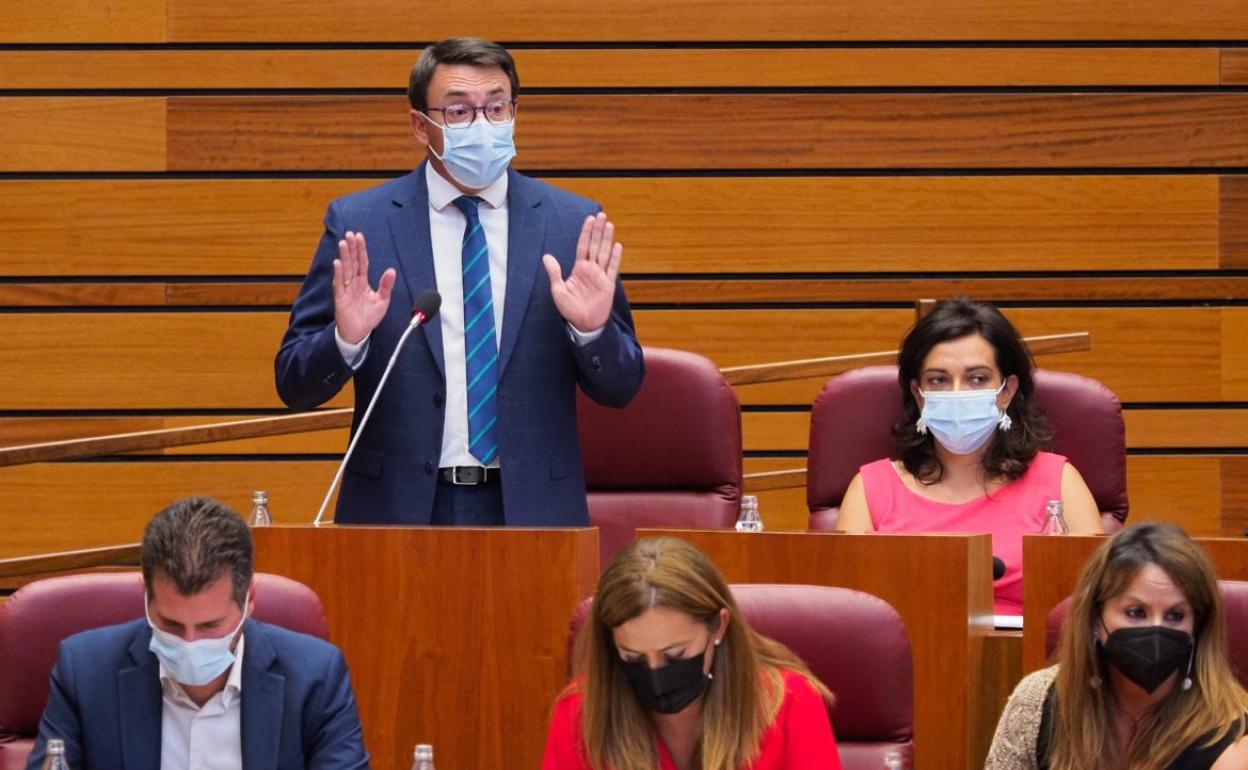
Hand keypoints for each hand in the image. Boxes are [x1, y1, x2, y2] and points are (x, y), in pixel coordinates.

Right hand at [333, 231, 395, 343]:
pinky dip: (338, 274)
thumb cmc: (368, 317)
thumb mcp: (382, 300)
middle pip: (352, 262)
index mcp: (363, 282)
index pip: (362, 262)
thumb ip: (386, 285)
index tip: (359, 236)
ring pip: (345, 270)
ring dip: (344, 256)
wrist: (359, 333)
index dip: (361, 249)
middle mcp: (353, 283)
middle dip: (351, 248)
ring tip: (343, 243)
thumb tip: (391, 270)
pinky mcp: (340, 299)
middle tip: (349, 234)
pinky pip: (339, 284)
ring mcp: (345, 289)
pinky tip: (338, 263)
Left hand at [542, 212, 621, 333]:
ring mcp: (600, 276)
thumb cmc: (570, 309)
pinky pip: (612, 268)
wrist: (583, 324)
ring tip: (609, 225)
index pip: (583, 246)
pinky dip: (615, 257)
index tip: (589, 219)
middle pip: (595, 245)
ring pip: (605, 253)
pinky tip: (617, 245)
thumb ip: (554, 272)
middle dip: (598, 230)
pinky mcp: (608, 285)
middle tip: (601, 215)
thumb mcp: (558, 289)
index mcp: (579, 269)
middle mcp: (591, 270)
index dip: (586, 233)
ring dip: (607, 239)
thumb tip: (546, 256)